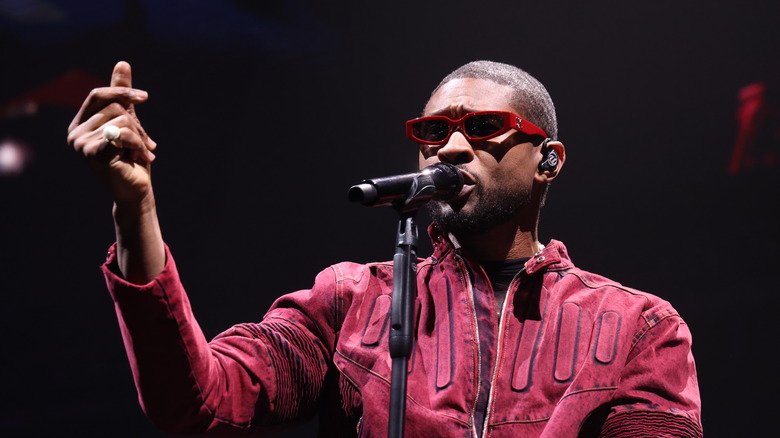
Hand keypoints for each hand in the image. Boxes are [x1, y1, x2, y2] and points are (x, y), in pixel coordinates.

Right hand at [67, 61, 156, 204]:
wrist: (135, 190)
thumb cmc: (131, 158)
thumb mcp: (128, 122)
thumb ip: (122, 95)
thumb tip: (122, 62)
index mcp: (80, 124)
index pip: (97, 94)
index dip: (121, 91)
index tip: (145, 97)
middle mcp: (74, 133)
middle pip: (114, 107)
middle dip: (137, 124)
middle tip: (146, 144)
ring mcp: (81, 143)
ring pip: (122, 119)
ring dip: (140, 137)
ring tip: (142, 153)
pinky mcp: (92, 153)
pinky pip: (122, 133)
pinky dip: (138, 143)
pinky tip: (140, 158)